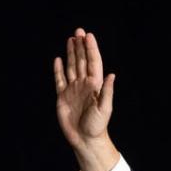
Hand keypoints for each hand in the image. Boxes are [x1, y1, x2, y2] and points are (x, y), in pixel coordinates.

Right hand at [54, 28, 118, 170]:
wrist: (85, 140)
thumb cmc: (97, 126)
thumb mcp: (105, 109)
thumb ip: (107, 92)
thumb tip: (112, 75)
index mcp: (95, 86)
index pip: (93, 63)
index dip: (91, 49)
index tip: (88, 36)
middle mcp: (84, 85)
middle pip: (81, 61)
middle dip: (81, 46)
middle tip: (79, 31)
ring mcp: (73, 90)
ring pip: (71, 67)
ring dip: (71, 53)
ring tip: (71, 40)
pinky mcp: (62, 97)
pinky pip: (59, 79)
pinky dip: (58, 69)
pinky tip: (58, 59)